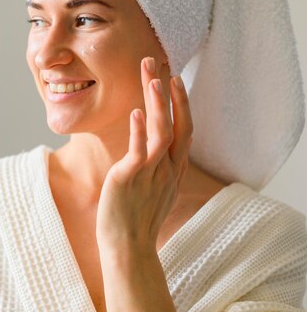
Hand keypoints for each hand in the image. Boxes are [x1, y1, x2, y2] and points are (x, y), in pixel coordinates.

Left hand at [96, 56, 192, 255]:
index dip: (181, 103)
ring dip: (158, 103)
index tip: (175, 79)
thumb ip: (156, 167)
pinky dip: (138, 130)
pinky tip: (134, 112)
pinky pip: (139, 151)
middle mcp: (167, 169)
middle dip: (170, 93)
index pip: (184, 130)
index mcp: (173, 170)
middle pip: (176, 124)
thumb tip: (150, 149)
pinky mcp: (130, 179)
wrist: (128, 248)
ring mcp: (151, 174)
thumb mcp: (154, 190)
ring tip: (153, 77)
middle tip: (161, 63)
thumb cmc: (136, 220)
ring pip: (161, 132)